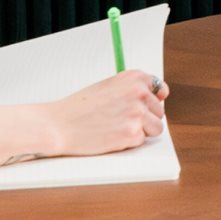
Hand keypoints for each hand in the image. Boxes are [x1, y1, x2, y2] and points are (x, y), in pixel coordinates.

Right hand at [45, 70, 168, 157]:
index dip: (151, 101)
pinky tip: (111, 135)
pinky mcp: (133, 134)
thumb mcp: (108, 87)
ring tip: (117, 127)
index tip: (143, 105)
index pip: (159, 89)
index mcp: (134, 77)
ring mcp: (137, 113)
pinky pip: (141, 141)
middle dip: (144, 118)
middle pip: (159, 111)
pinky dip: (128, 142)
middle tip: (119, 119)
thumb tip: (161, 97)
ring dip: (141, 131)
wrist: (59, 125)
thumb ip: (132, 89)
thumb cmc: (80, 107)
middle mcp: (139, 92)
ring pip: (156, 128)